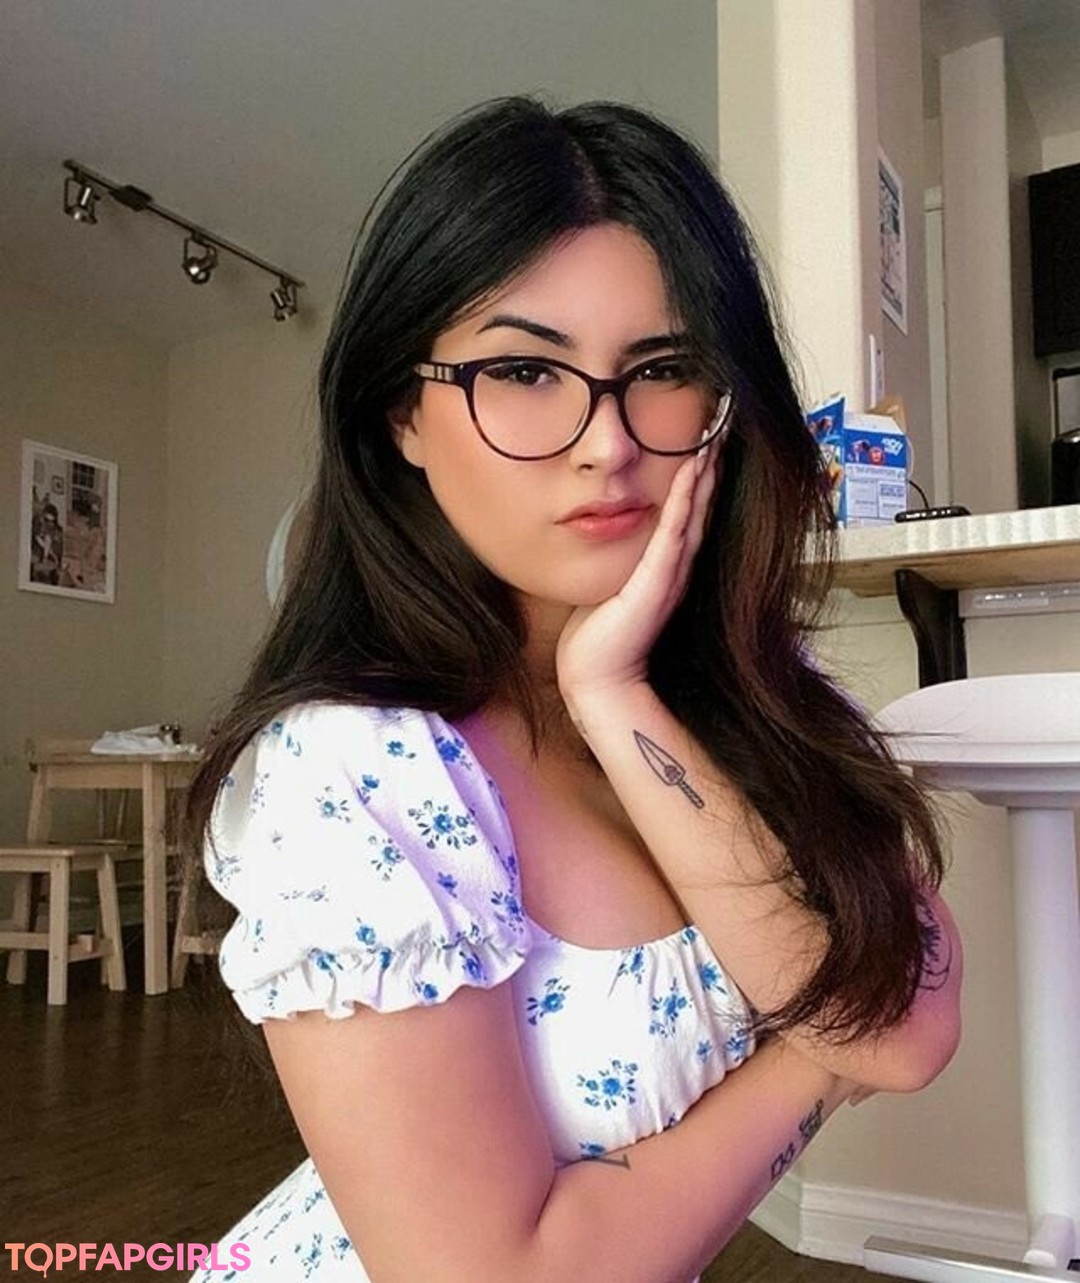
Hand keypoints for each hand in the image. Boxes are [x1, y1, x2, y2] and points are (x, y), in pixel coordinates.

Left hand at [555, 441, 719, 702]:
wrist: (597, 680)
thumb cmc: (597, 638)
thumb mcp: (611, 585)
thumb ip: (618, 560)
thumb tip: (603, 530)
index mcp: (667, 567)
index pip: (689, 511)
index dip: (703, 475)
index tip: (710, 436)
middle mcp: (677, 567)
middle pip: (702, 505)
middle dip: (713, 463)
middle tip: (726, 422)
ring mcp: (671, 575)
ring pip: (694, 512)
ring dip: (707, 472)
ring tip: (718, 434)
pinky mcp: (657, 584)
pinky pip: (674, 532)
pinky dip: (685, 499)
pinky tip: (693, 469)